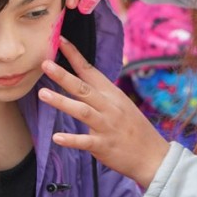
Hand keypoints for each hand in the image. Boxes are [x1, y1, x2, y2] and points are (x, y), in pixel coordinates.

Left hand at [38, 38, 169, 187]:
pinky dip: (71, 139)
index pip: (91, 71)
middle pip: (83, 88)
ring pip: (82, 111)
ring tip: (42, 94)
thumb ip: (102, 95)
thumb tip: (82, 81)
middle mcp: (109, 107)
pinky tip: (56, 138)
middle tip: (45, 64)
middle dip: (63, 75)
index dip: (75, 56)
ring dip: (62, 102)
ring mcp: (107, 126)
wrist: (153, 156)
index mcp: (112, 95)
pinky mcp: (104, 145)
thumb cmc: (135, 130)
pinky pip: (85, 141)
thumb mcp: (122, 105)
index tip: (60, 40)